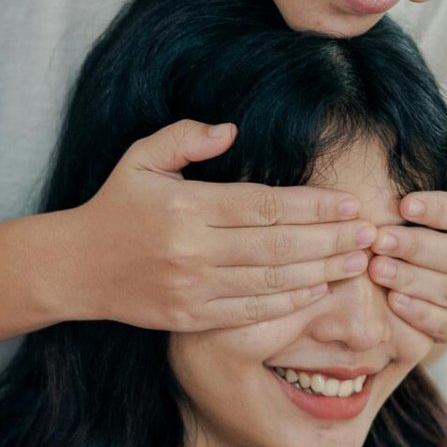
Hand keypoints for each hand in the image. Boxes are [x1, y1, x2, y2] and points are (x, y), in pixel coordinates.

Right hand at [53, 121, 376, 331]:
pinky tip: (319, 290)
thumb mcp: (141, 159)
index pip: (263, 206)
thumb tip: (230, 129)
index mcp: (187, 207)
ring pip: (271, 282)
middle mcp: (193, 250)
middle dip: (330, 240)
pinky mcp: (191, 318)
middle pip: (277, 245)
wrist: (76, 268)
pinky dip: (289, 303)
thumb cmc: (117, 206)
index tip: (349, 203)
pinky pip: (250, 312)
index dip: (312, 206)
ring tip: (358, 262)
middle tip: (370, 234)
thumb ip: (185, 138)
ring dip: (321, 272)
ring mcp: (193, 288)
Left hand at [370, 182, 446, 346]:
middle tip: (378, 240)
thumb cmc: (432, 227)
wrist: (434, 277)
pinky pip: (446, 323)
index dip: (438, 209)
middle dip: (416, 248)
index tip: (403, 204)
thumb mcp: (439, 197)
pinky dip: (419, 313)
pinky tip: (392, 301)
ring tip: (377, 269)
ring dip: (411, 280)